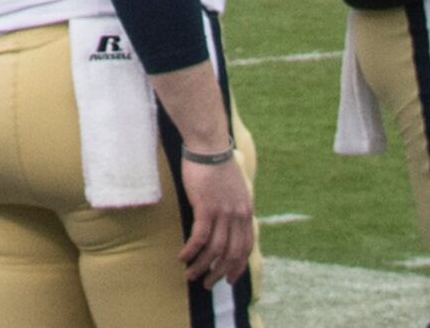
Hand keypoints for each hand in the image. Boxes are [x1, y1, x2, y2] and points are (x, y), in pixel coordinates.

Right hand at [176, 145, 256, 283]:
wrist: (209, 145)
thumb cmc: (217, 165)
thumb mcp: (234, 189)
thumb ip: (234, 208)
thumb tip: (228, 226)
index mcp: (246, 211)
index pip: (246, 247)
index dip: (238, 266)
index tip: (229, 279)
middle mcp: (237, 215)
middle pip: (231, 254)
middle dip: (220, 273)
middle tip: (208, 283)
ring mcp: (222, 212)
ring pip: (214, 249)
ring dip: (202, 266)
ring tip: (191, 275)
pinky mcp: (205, 207)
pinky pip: (200, 237)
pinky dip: (192, 251)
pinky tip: (183, 257)